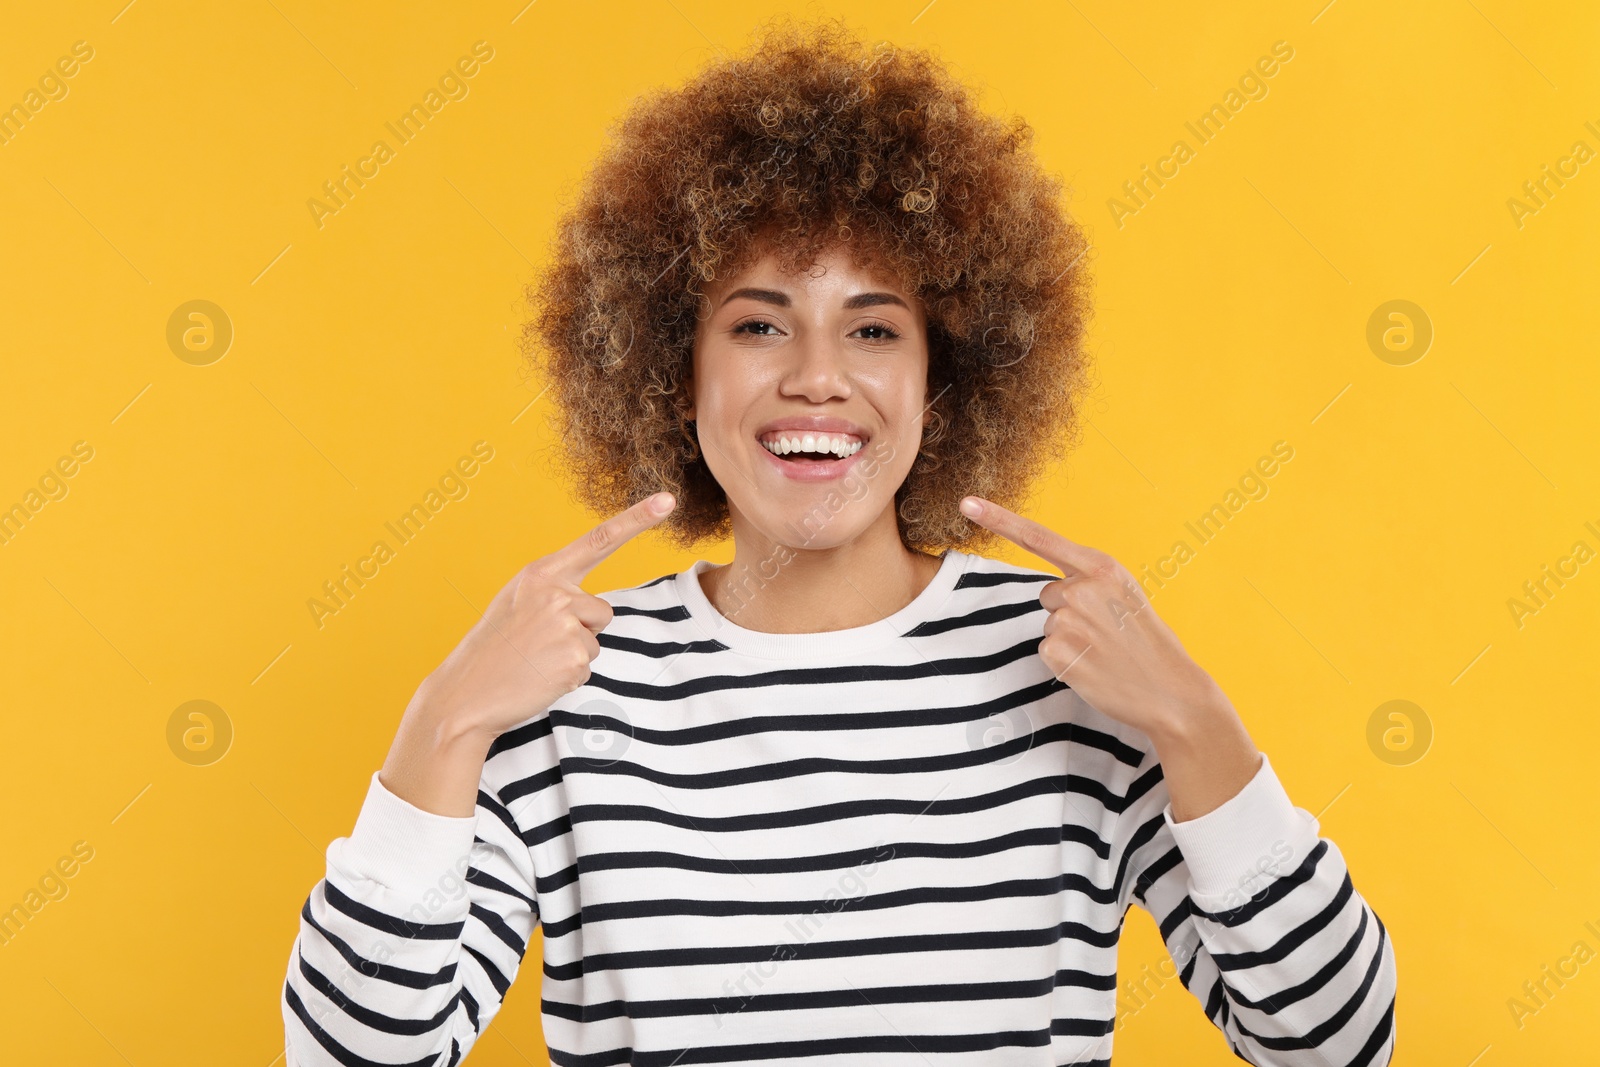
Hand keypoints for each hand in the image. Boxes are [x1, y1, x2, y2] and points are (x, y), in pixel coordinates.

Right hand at [415, 491, 677, 740]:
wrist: (466, 693)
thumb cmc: (493, 650)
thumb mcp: (517, 603)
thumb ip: (553, 592)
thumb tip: (588, 604)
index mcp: (541, 574)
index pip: (599, 540)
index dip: (637, 519)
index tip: (667, 501)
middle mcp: (557, 593)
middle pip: (601, 611)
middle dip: (581, 631)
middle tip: (536, 645)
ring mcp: (567, 625)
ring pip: (596, 640)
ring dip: (573, 654)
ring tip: (535, 660)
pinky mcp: (576, 658)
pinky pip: (588, 667)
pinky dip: (568, 677)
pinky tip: (539, 677)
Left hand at [958, 495, 1228, 740]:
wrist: (1171, 690)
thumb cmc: (1147, 642)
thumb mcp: (1126, 594)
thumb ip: (1090, 581)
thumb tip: (1054, 589)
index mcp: (1101, 567)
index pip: (1039, 538)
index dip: (999, 519)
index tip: (966, 504)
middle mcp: (1081, 588)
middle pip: (1048, 594)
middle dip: (1069, 613)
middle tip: (1106, 633)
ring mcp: (1068, 620)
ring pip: (1048, 624)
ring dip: (1070, 639)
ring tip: (1104, 651)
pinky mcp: (1057, 652)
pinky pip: (1046, 650)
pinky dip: (1066, 662)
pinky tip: (1094, 667)